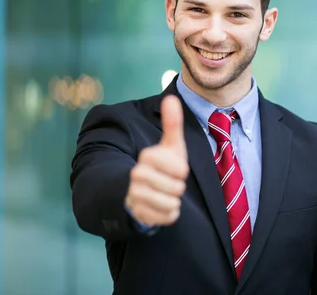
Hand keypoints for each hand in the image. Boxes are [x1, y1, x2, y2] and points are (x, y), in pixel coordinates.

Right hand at [125, 95, 188, 225]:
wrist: (140, 189)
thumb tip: (171, 98)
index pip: (179, 167)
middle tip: (170, 183)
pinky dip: (170, 214)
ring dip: (174, 200)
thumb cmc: (162, 164)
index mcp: (147, 157)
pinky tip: (161, 206)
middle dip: (178, 187)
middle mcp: (136, 175)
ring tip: (165, 194)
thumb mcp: (170, 145)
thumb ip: (172, 123)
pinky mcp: (138, 215)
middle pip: (177, 188)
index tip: (176, 168)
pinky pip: (167, 218)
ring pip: (171, 203)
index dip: (182, 169)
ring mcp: (135, 196)